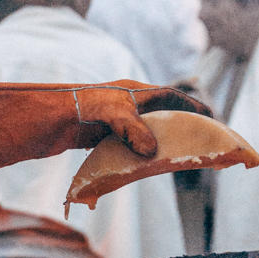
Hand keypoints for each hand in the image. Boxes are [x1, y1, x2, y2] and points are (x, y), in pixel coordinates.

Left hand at [79, 80, 212, 156]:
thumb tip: (151, 152)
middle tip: (196, 141)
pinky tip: (145, 166)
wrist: (49, 118)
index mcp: (135, 91)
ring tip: (174, 157)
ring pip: (144, 132)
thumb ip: (135, 131)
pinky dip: (137, 154)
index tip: (209, 116)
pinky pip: (127, 145)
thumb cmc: (84, 107)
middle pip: (159, 115)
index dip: (190, 105)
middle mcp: (127, 104)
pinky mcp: (102, 136)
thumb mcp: (115, 115)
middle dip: (177, 126)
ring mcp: (114, 121)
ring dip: (157, 143)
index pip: (170, 96)